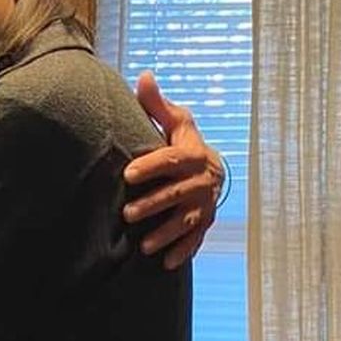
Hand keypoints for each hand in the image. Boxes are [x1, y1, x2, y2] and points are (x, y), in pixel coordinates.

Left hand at [124, 71, 224, 268]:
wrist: (212, 169)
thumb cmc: (183, 142)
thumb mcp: (175, 122)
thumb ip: (156, 105)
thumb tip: (143, 76)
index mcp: (193, 154)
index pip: (171, 159)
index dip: (150, 165)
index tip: (127, 173)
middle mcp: (202, 181)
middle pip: (177, 194)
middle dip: (154, 204)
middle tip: (128, 214)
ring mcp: (205, 205)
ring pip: (187, 221)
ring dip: (166, 234)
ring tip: (144, 246)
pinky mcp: (205, 224)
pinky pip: (196, 240)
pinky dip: (182, 252)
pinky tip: (166, 264)